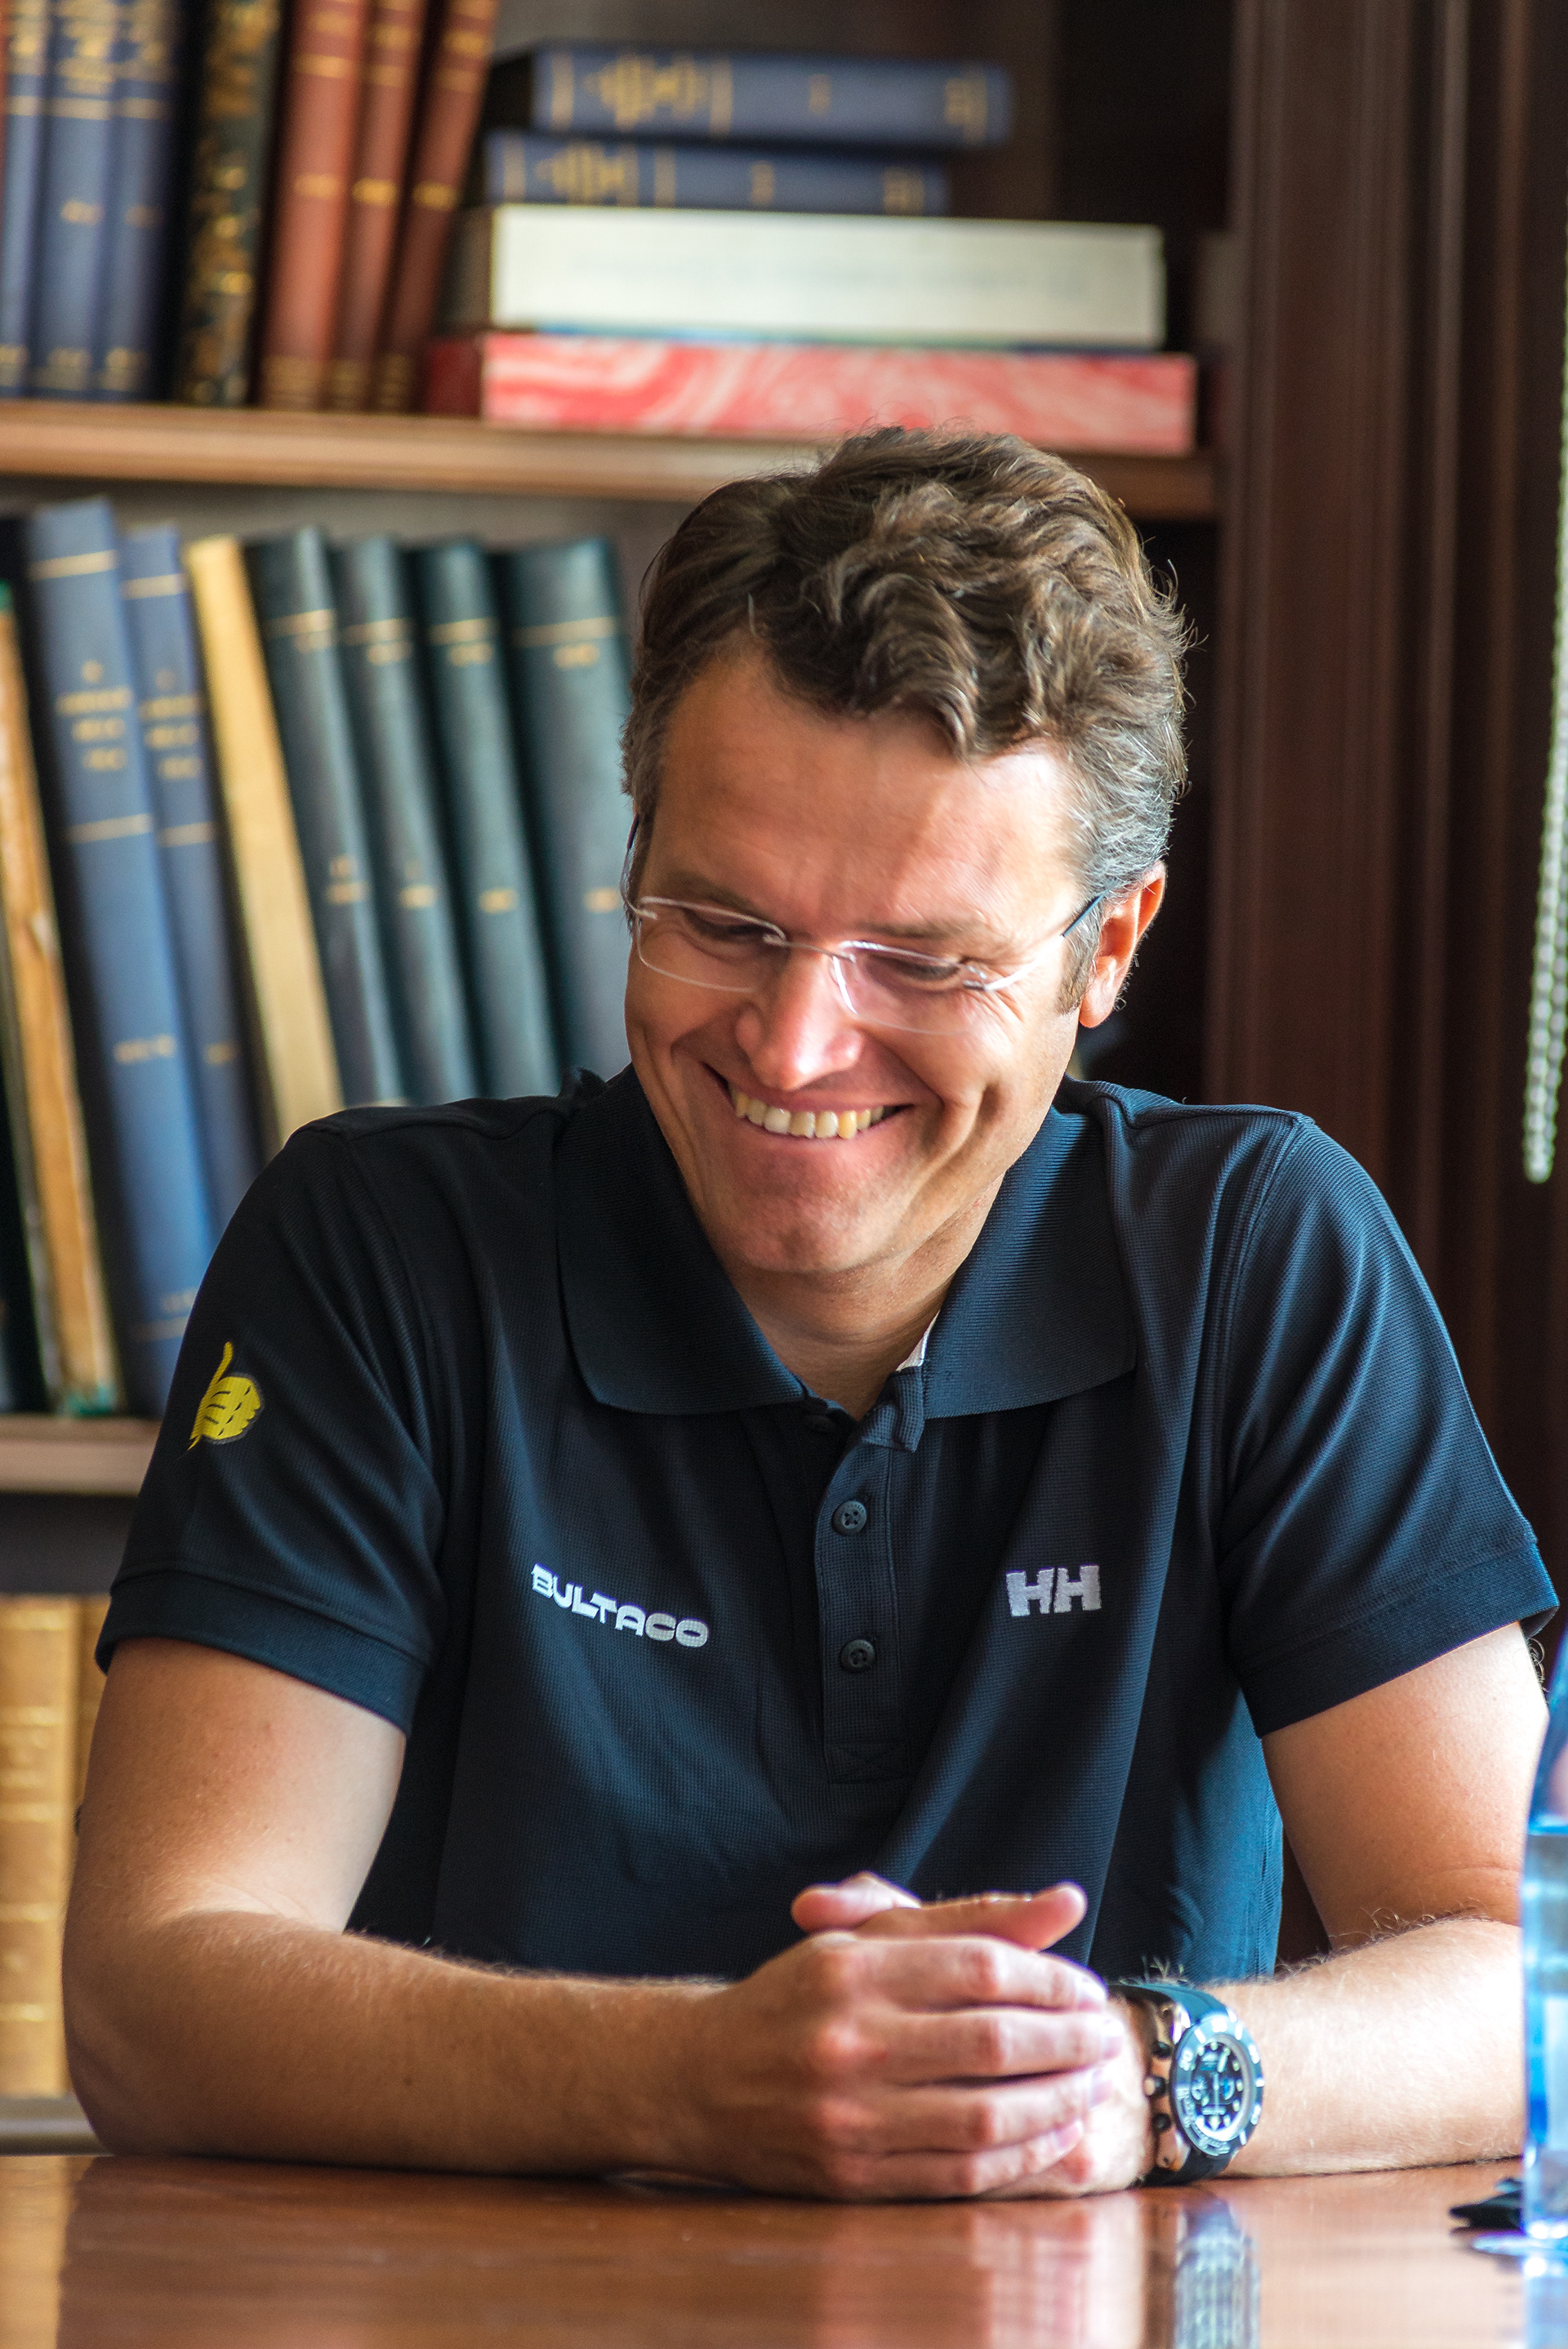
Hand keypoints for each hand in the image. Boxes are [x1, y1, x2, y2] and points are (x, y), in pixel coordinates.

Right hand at [660, 1873, 1144, 2200]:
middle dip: (1069, 2043)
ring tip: (1094, 2086)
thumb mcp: (870, 1940)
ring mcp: (848, 2116)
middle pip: (993, 2044)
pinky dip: (1022, 2158)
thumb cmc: (801, 1997)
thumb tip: (1068, 1900)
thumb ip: (970, 1920)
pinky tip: (1055, 2134)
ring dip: (1059, 2105)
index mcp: (854, 1968)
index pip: (982, 1967)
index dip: (1051, 1979)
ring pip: (985, 2118)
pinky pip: (960, 2174)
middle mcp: (849, 2040)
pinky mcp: (850, 2177)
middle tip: (1108, 2038)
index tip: (1087, 1989)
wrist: (700, 2077)